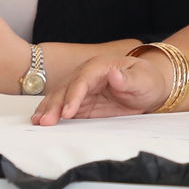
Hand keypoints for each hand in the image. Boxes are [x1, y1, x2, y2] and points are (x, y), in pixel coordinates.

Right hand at [31, 53, 170, 123]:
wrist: (150, 86)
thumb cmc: (148, 80)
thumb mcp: (143, 79)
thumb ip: (128, 79)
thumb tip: (114, 75)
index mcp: (100, 66)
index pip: (83, 80)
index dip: (74, 95)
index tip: (68, 112)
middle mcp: (87, 75)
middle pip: (66, 88)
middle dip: (55, 105)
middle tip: (45, 121)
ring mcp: (82, 88)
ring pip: (60, 97)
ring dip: (48, 109)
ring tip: (38, 122)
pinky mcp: (82, 101)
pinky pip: (63, 106)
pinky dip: (52, 112)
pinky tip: (41, 120)